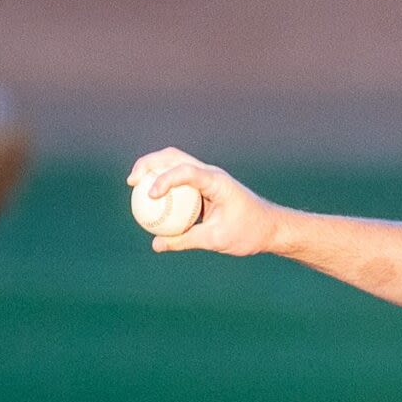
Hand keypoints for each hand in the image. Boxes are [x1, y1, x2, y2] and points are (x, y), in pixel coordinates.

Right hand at [126, 146, 281, 256]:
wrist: (270, 228)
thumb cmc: (248, 233)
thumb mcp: (216, 240)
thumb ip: (185, 240)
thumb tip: (156, 245)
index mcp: (216, 181)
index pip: (185, 171)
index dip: (164, 179)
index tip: (149, 195)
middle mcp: (210, 173)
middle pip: (173, 157)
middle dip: (149, 164)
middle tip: (131, 182)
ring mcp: (207, 177)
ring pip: (174, 163)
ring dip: (153, 169)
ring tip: (134, 185)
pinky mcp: (204, 186)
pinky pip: (179, 180)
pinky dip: (163, 184)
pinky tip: (150, 200)